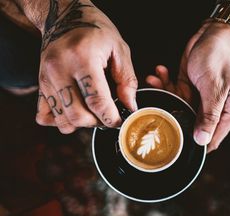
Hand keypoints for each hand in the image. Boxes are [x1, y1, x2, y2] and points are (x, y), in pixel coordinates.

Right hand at [35, 1, 137, 132]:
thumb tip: (130, 107)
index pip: (97, 101)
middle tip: (107, 116)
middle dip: (97, 123)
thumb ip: (127, 80)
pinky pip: (44, 117)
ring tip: (92, 112)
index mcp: (82, 58)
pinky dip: (61, 121)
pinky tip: (74, 110)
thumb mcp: (119, 49)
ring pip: (62, 120)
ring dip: (81, 124)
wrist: (65, 17)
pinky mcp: (40, 84)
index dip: (111, 118)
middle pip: (78, 115)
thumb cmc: (96, 31)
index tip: (120, 121)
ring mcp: (46, 78)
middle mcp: (59, 69)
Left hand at [147, 22, 229, 151]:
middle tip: (156, 110)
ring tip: (154, 80)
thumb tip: (202, 140)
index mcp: (227, 112)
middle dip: (173, 117)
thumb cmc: (219, 58)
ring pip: (178, 107)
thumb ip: (209, 115)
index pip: (213, 139)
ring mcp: (199, 98)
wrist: (213, 34)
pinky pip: (174, 92)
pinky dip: (165, 84)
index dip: (196, 145)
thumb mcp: (215, 88)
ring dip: (165, 94)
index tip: (177, 145)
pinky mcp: (188, 87)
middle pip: (191, 125)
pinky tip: (159, 73)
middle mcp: (213, 108)